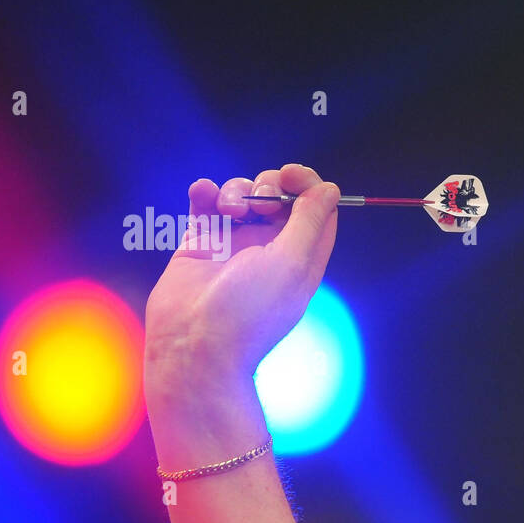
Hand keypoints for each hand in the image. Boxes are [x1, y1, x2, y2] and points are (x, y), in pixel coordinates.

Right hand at [145, 164, 340, 386]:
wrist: (194, 348)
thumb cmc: (248, 313)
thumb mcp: (291, 264)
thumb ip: (309, 223)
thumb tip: (329, 189)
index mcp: (302, 257)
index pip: (316, 209)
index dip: (307, 184)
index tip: (291, 175)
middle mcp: (271, 249)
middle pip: (280, 196)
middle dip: (270, 185)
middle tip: (260, 202)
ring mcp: (234, 245)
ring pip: (242, 195)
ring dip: (237, 190)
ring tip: (228, 211)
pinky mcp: (200, 244)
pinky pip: (205, 205)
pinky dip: (205, 192)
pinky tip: (203, 193)